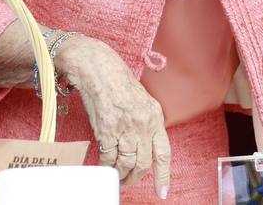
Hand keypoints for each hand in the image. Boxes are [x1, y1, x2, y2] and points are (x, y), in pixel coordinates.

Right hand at [57, 35, 169, 196]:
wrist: (99, 70)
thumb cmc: (119, 84)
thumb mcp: (143, 102)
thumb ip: (147, 123)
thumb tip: (147, 146)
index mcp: (156, 117)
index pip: (163, 153)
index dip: (164, 175)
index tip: (163, 192)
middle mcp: (143, 124)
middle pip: (143, 163)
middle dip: (135, 177)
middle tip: (128, 181)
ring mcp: (125, 127)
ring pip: (125, 164)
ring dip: (120, 175)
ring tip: (116, 177)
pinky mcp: (106, 129)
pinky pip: (107, 157)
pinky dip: (105, 166)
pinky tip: (102, 166)